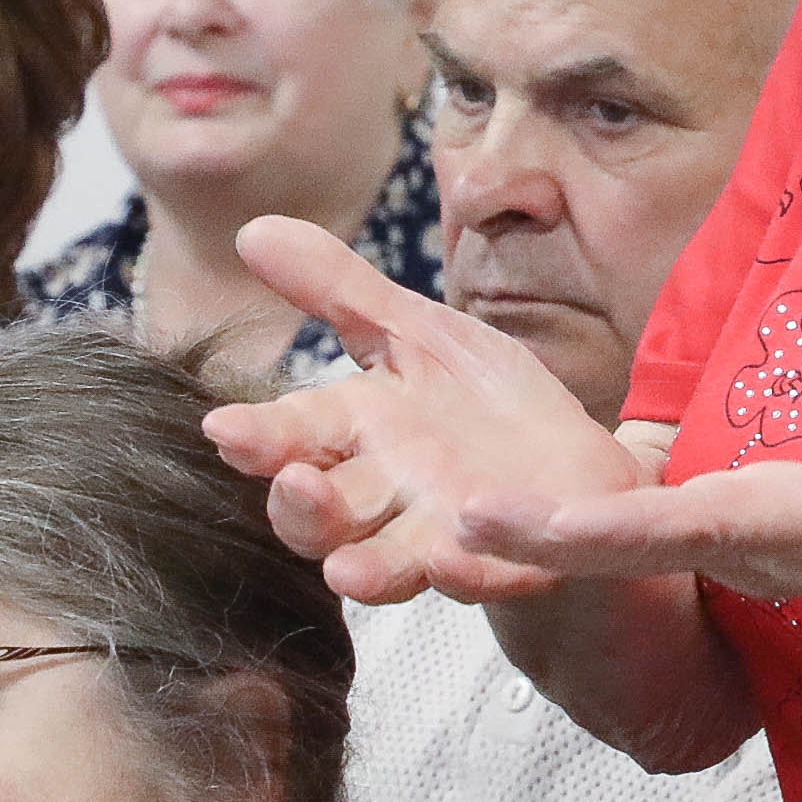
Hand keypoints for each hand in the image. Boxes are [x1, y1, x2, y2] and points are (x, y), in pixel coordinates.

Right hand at [197, 217, 650, 604]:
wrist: (578, 465)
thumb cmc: (480, 406)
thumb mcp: (417, 334)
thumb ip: (339, 291)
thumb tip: (252, 228)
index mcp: (358, 433)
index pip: (291, 437)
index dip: (258, 437)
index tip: (222, 426)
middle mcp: (388, 496)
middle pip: (325, 518)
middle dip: (304, 509)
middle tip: (296, 484)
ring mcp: (446, 536)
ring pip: (392, 564)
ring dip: (370, 568)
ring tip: (348, 571)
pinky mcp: (515, 561)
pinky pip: (492, 574)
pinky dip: (477, 568)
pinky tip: (463, 551)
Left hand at [459, 337, 801, 672]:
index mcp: (776, 526)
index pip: (664, 531)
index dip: (582, 527)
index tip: (499, 525)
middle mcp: (730, 543)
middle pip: (609, 543)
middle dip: (524, 539)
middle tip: (435, 524)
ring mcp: (719, 543)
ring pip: (607, 540)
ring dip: (526, 534)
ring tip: (429, 514)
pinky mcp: (718, 532)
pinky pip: (625, 529)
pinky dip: (561, 517)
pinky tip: (494, 499)